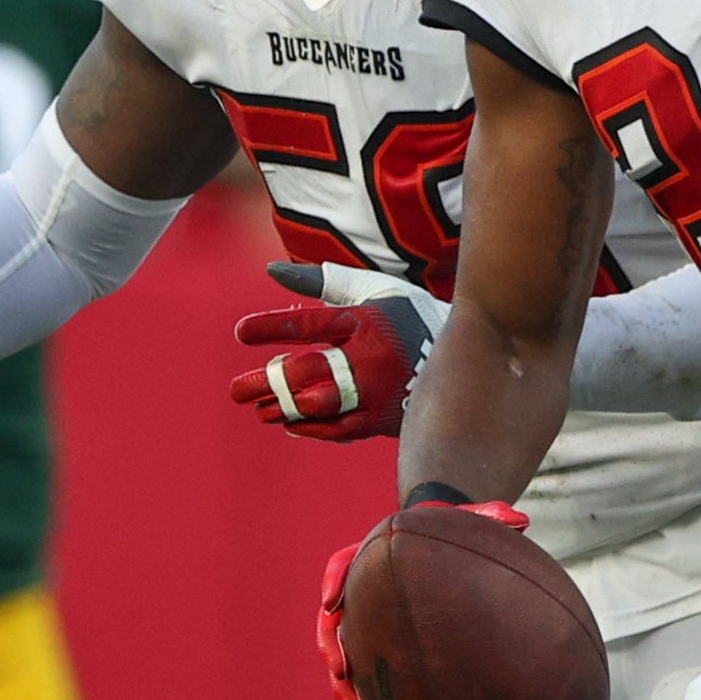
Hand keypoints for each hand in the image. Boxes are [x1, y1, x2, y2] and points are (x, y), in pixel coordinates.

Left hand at [229, 289, 434, 444]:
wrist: (465, 354)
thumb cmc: (404, 314)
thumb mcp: (368, 289)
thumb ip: (320, 281)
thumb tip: (272, 269)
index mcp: (365, 320)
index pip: (311, 323)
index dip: (274, 328)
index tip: (241, 332)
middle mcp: (371, 356)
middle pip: (312, 371)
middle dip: (268, 382)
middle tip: (235, 391)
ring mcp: (379, 391)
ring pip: (324, 406)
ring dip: (286, 409)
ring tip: (260, 411)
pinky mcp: (386, 418)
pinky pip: (343, 429)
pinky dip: (313, 428)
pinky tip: (290, 423)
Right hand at [315, 490, 535, 699]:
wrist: (443, 546)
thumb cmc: (451, 531)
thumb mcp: (469, 519)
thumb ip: (490, 516)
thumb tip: (522, 519)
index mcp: (369, 558)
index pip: (341, 567)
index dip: (333, 583)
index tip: (331, 603)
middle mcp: (360, 591)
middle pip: (333, 623)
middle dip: (334, 651)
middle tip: (343, 675)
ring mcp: (366, 620)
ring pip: (346, 658)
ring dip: (348, 688)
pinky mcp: (380, 645)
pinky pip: (371, 675)